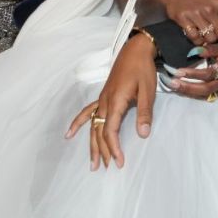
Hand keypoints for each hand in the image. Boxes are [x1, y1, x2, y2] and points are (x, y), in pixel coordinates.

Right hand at [66, 33, 157, 169]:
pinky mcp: (102, 96)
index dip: (113, 148)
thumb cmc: (143, 69)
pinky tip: (69, 134)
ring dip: (91, 144)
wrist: (135, 50)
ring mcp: (102, 99)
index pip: (110, 131)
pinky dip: (78, 123)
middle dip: (103, 151)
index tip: (119, 162)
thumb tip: (143, 134)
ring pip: (92, 126)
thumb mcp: (148, 90)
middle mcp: (105, 102)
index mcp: (116, 101)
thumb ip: (145, 113)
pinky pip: (87, 112)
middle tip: (107, 167)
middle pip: (100, 131)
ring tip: (92, 163)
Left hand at [169, 42, 217, 98]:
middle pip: (206, 88)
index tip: (178, 71)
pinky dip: (194, 94)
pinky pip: (207, 96)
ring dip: (189, 92)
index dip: (193, 74)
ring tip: (174, 87)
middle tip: (173, 83)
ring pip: (206, 95)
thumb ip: (211, 49)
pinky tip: (183, 91)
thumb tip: (195, 51)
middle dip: (188, 87)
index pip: (209, 73)